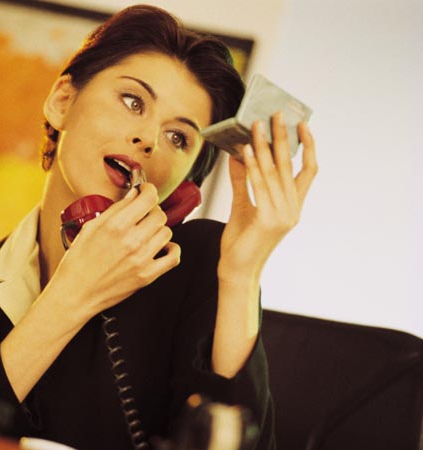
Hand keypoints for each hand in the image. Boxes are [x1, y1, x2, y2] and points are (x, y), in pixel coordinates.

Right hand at [48, 183, 180, 317]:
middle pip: (159, 215)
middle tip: (143, 214)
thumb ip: (115, 210)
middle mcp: (132, 241)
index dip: (149, 191)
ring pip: (167, 232)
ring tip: (147, 233)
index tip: (146, 192)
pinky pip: (173, 257)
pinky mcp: (147, 276)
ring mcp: (142, 259)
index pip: (148, 199)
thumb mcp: (90, 228)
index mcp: (116, 226)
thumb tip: (133, 196)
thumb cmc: (78, 262)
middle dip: (152, 211)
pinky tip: (161, 248)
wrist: (75, 293)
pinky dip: (171, 249)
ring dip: (158, 229)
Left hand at [218, 112, 317, 280]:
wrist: (236, 270)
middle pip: (290, 165)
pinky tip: (246, 150)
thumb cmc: (240, 241)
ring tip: (256, 126)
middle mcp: (293, 209)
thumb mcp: (242, 205)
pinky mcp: (269, 220)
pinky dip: (253, 166)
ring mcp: (283, 215)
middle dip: (283, 137)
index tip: (302, 125)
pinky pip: (260, 186)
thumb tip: (239, 154)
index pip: (308, 171)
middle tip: (276, 114)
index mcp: (292, 205)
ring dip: (264, 146)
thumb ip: (243, 181)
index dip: (308, 147)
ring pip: (274, 173)